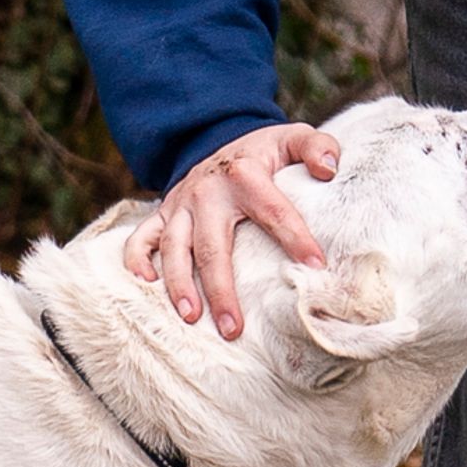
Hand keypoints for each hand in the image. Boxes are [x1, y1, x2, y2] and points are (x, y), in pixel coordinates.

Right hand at [124, 121, 339, 341]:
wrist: (217, 137)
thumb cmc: (263, 151)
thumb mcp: (293, 138)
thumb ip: (318, 147)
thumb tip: (330, 169)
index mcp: (244, 174)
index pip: (274, 211)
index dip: (295, 237)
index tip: (315, 266)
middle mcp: (207, 191)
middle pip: (212, 246)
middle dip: (221, 289)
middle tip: (233, 328)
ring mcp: (181, 204)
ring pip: (173, 248)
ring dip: (179, 284)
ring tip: (190, 318)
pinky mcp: (163, 213)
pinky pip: (140, 237)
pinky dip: (136, 260)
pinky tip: (145, 287)